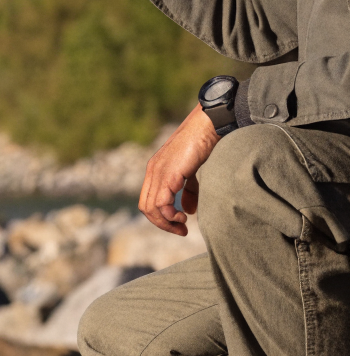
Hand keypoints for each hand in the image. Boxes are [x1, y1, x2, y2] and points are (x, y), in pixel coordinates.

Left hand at [138, 104, 219, 234]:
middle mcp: (153, 171)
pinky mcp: (168, 174)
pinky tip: (183, 216)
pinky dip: (170, 215)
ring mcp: (158, 172)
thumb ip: (189, 191)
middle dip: (162, 224)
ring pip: (151, 208)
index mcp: (156, 170)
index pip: (148, 201)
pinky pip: (161, 202)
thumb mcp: (194, 171)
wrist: (209, 124)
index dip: (161, 217)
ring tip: (183, 226)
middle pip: (146, 207)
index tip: (179, 224)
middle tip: (181, 231)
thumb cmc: (204, 143)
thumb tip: (188, 211)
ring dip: (166, 222)